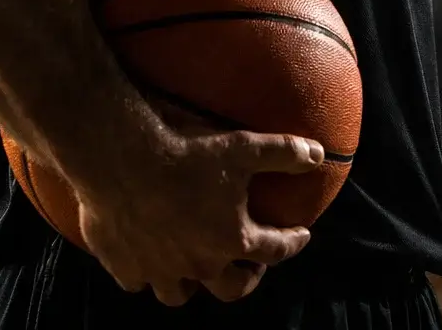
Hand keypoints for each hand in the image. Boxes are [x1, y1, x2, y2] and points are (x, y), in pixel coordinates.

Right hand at [73, 123, 323, 305]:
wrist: (122, 160)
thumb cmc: (187, 155)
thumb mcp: (244, 147)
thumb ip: (285, 153)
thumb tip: (318, 154)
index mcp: (232, 240)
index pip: (274, 251)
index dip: (292, 243)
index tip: (300, 235)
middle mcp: (199, 265)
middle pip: (231, 289)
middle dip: (246, 278)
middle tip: (250, 263)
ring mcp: (159, 271)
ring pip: (179, 295)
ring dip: (193, 284)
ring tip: (197, 265)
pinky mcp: (125, 268)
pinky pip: (139, 282)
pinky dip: (147, 274)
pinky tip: (150, 258)